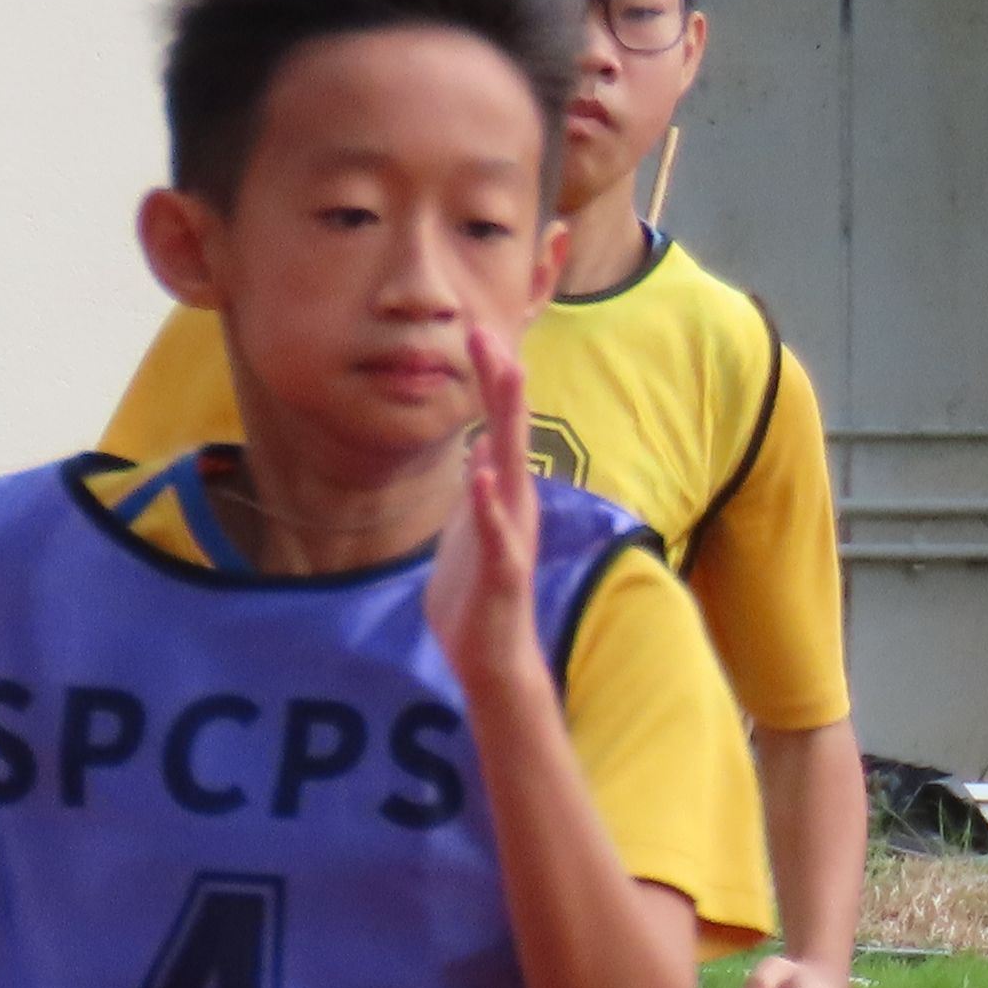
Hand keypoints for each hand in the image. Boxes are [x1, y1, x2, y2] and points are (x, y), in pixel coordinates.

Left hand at [423, 319, 547, 697]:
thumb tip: (481, 445)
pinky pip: (495, 532)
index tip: (476, 330)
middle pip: (510, 430)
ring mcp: (512, 534)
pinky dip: (487, 502)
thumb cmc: (478, 595)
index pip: (500, 423)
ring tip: (506, 377)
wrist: (490, 657)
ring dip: (508, 421)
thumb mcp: (471, 527)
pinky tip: (481, 473)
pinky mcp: (502, 570)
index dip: (490, 378)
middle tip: (486, 331)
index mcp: (504, 492)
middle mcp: (516, 503)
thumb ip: (479, 486)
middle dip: (499, 380)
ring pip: (511, 468)